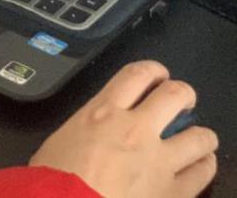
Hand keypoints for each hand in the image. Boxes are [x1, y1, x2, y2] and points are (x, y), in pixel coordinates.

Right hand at [30, 61, 217, 197]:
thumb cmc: (53, 176)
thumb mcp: (63, 138)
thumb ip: (89, 127)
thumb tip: (97, 132)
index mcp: (104, 112)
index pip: (138, 74)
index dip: (153, 70)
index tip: (158, 77)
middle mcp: (136, 129)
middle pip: (175, 95)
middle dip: (183, 95)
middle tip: (180, 104)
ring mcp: (159, 160)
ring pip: (200, 136)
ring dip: (200, 135)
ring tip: (195, 140)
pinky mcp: (173, 191)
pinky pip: (202, 172)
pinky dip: (203, 166)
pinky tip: (198, 166)